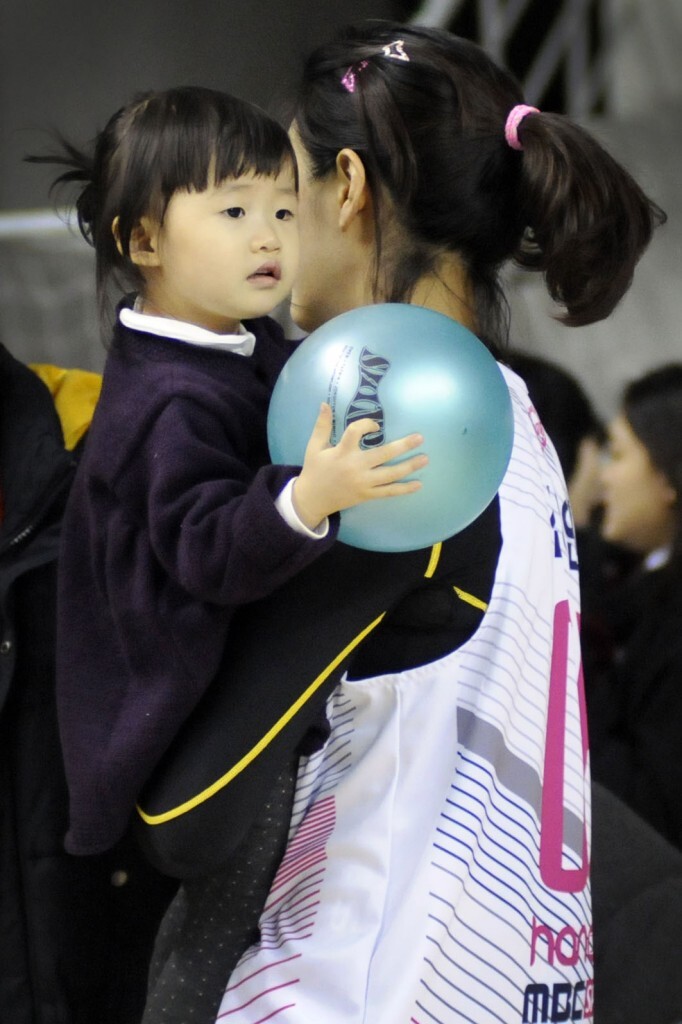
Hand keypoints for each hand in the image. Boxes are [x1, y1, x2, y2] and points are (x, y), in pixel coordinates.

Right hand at [292, 403, 427, 530]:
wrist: (312, 500)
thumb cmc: (315, 470)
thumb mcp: (314, 447)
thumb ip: (322, 426)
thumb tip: (325, 404)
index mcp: (341, 453)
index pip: (356, 432)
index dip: (366, 425)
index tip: (375, 426)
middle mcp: (355, 468)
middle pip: (383, 455)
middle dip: (403, 446)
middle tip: (420, 438)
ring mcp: (363, 483)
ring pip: (390, 474)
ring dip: (409, 466)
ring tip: (425, 459)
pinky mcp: (367, 495)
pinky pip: (388, 492)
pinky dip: (404, 489)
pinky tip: (418, 485)